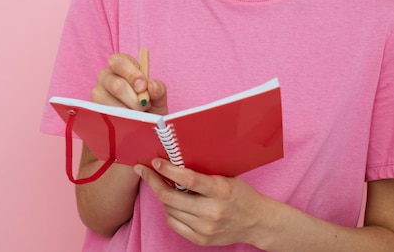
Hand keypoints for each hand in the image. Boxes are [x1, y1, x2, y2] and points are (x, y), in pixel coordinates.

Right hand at [91, 53, 167, 114]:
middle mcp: (105, 76)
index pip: (120, 62)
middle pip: (116, 85)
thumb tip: (152, 86)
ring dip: (128, 112)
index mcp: (121, 64)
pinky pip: (106, 116)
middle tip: (144, 105)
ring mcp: (98, 93)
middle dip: (134, 98)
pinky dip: (121, 120)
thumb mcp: (158, 95)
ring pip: (111, 103)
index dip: (132, 74)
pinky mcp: (95, 111)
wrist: (145, 124)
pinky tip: (129, 121)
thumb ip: (159, 88)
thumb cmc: (150, 104)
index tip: (143, 87)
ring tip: (138, 113)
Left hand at [134, 158, 263, 246]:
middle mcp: (212, 211)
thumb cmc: (241, 194)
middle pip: (171, 197)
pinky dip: (169, 211)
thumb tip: (175, 163)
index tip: (154, 161)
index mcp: (220, 190)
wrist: (257, 222)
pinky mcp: (201, 239)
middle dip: (153, 181)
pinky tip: (170, 202)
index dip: (168, 169)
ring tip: (159, 183)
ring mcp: (205, 228)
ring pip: (170, 210)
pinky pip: (174, 224)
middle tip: (143, 170)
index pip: (188, 179)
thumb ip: (203, 174)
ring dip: (161, 195)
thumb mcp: (226, 178)